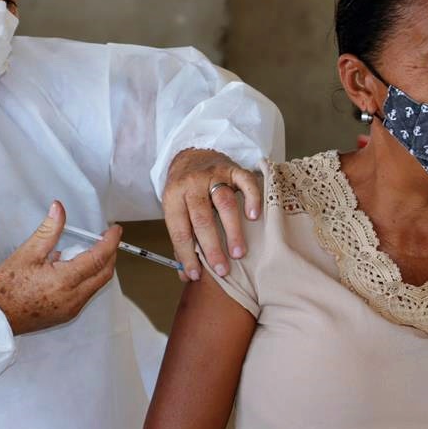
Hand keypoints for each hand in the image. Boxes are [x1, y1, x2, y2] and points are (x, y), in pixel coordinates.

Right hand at [0, 201, 120, 333]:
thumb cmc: (7, 287)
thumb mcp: (27, 253)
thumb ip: (48, 230)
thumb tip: (59, 208)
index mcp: (65, 280)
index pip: (98, 258)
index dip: (110, 242)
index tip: (114, 230)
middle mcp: (74, 297)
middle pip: (104, 273)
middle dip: (110, 254)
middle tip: (106, 238)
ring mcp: (72, 308)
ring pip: (97, 285)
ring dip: (100, 267)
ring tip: (89, 250)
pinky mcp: (67, 314)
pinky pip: (87, 294)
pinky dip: (89, 278)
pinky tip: (74, 268)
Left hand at [162, 148, 261, 281]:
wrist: (193, 153)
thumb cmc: (185, 189)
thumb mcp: (175, 210)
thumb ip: (181, 241)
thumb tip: (185, 274)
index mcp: (173, 197)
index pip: (179, 230)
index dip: (187, 255)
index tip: (195, 275)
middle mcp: (192, 184)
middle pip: (202, 218)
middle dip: (212, 247)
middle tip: (222, 269)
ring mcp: (213, 175)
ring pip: (224, 203)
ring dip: (232, 230)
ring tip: (239, 252)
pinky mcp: (232, 168)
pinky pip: (245, 182)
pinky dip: (251, 199)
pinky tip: (254, 217)